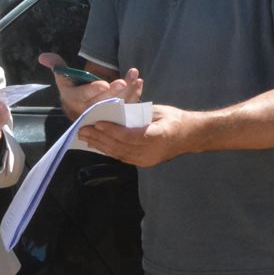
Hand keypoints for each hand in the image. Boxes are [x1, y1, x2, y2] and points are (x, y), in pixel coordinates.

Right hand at [38, 52, 141, 120]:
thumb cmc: (73, 88)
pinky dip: (135, 95)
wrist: (82, 108)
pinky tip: (139, 82)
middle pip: (103, 102)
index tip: (103, 83)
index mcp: (74, 100)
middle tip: (123, 82)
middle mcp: (89, 110)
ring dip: (128, 91)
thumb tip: (44, 57)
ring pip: (117, 105)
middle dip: (114, 92)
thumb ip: (57, 65)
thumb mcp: (63, 77)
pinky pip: (127, 106)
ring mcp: (104, 114)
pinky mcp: (116, 115)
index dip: (93, 90)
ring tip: (135, 77)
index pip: (83, 96)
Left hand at [77, 103, 196, 167]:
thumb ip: (137, 114)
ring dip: (100, 146)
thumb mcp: (157, 111)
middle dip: (99, 138)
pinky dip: (108, 150)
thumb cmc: (174, 119)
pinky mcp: (143, 163)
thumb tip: (115, 112)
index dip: (113, 130)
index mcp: (157, 136)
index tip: (98, 123)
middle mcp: (151, 151)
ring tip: (85, 138)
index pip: (130, 136)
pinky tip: (97, 145)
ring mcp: (147, 160)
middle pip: (120, 146)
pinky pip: (122, 157)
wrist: (190, 136)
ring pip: (119, 154)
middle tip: (83, 130)